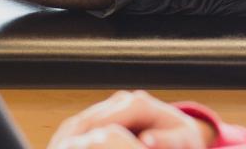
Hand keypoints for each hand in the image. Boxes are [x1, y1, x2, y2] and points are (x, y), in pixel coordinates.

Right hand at [48, 90, 214, 148]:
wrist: (181, 135)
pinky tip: (62, 147)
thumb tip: (146, 141)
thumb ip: (166, 141)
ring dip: (67, 137)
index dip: (90, 134)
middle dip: (74, 137)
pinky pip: (81, 126)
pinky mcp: (105, 115)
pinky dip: (70, 137)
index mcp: (138, 104)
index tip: (76, 147)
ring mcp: (112, 107)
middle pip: (88, 118)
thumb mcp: (181, 141)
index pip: (106, 118)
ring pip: (80, 121)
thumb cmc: (183, 140)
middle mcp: (122, 100)